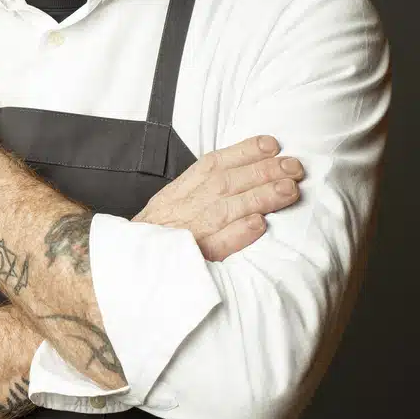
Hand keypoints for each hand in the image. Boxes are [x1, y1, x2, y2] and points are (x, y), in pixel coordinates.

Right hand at [132, 136, 303, 260]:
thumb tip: (242, 175)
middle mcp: (181, 209)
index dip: (243, 152)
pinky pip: (215, 246)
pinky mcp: (191, 262)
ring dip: (259, 197)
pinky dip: (236, 234)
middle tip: (295, 168)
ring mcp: (185, 235)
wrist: (124, 273)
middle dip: (262, 171)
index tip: (272, 145)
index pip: (212, 164)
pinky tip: (259, 225)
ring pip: (225, 209)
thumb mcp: (170, 207)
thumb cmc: (156, 241)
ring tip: (290, 191)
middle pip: (225, 183)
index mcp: (177, 193)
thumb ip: (199, 192)